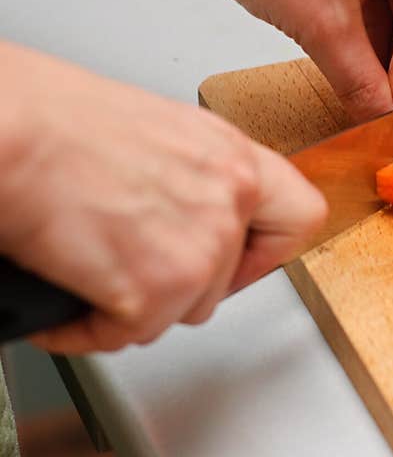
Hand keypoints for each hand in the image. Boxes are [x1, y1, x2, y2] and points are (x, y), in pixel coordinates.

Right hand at [0, 42, 326, 352]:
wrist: (8, 129)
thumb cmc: (58, 120)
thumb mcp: (162, 136)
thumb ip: (199, 181)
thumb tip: (194, 216)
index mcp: (234, 159)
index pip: (300, 218)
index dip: (267, 248)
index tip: (242, 257)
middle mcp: (230, 204)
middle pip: (225, 283)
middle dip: (177, 285)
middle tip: (133, 266)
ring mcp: (199, 251)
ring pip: (180, 312)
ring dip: (134, 306)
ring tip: (92, 273)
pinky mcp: (155, 292)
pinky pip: (126, 336)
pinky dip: (87, 329)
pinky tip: (67, 299)